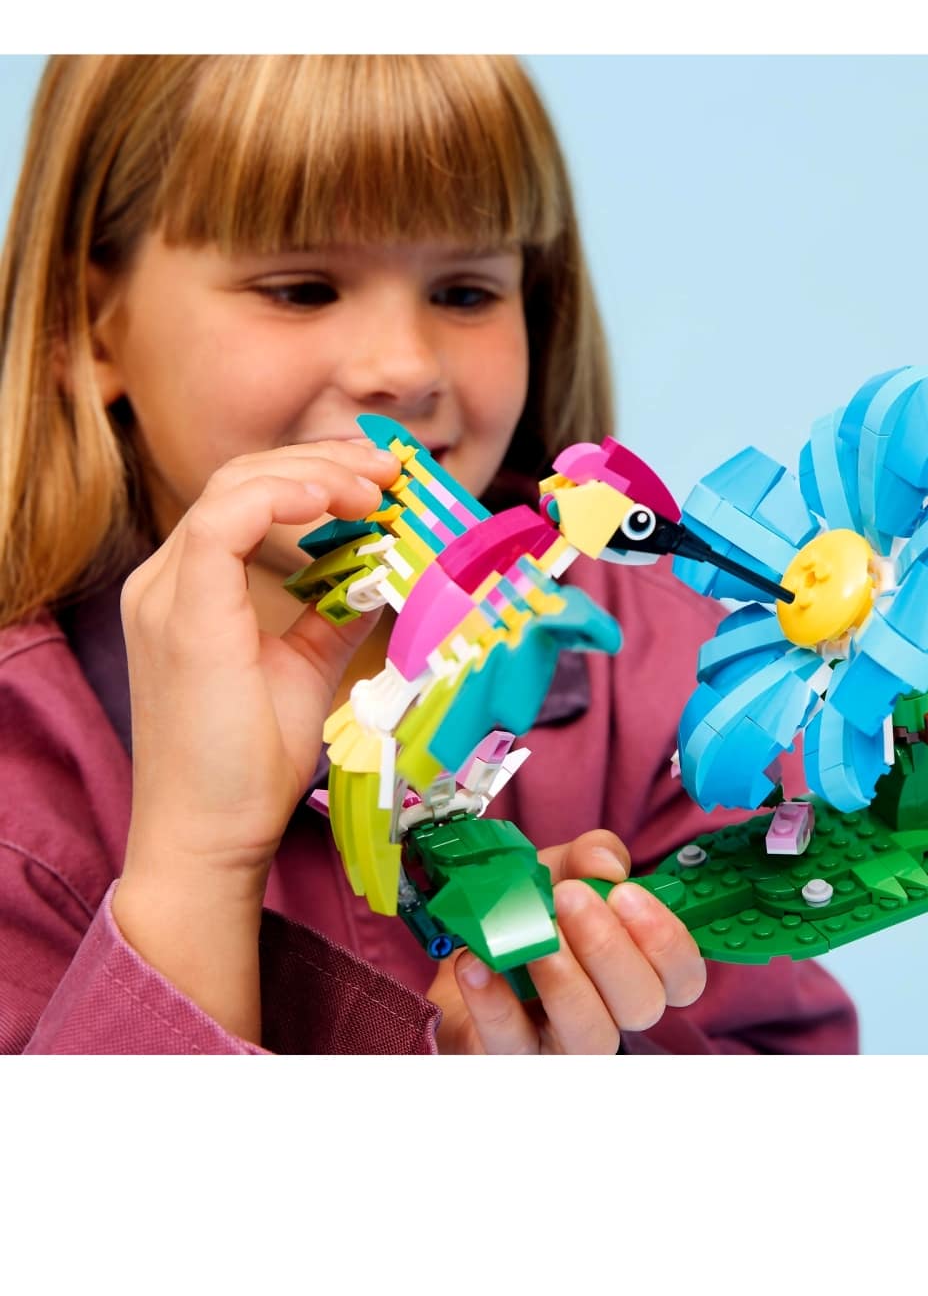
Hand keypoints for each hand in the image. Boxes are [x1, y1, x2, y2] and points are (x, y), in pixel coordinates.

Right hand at [117, 437, 400, 889]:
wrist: (211, 834)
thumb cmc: (251, 761)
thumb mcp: (308, 666)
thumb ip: (334, 613)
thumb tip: (383, 573)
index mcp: (193, 587)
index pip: (251, 494)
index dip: (319, 472)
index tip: (386, 481)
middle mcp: (168, 579)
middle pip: (244, 477)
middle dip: (325, 461)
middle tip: (392, 469)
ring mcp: (166, 593)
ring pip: (234, 486)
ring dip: (314, 473)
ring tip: (376, 487)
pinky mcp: (182, 615)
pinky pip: (222, 523)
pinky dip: (280, 498)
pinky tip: (331, 500)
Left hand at [428, 830, 707, 1053]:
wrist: (464, 945)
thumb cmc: (532, 910)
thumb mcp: (563, 868)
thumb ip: (592, 856)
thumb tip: (606, 867)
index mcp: (639, 970)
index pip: (684, 977)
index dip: (665, 940)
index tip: (625, 893)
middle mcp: (613, 1014)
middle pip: (642, 1005)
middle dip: (609, 947)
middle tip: (571, 896)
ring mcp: (564, 1045)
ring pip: (591, 1036)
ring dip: (564, 979)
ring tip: (534, 936)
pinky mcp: (511, 1059)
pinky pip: (511, 1043)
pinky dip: (494, 1002)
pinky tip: (477, 964)